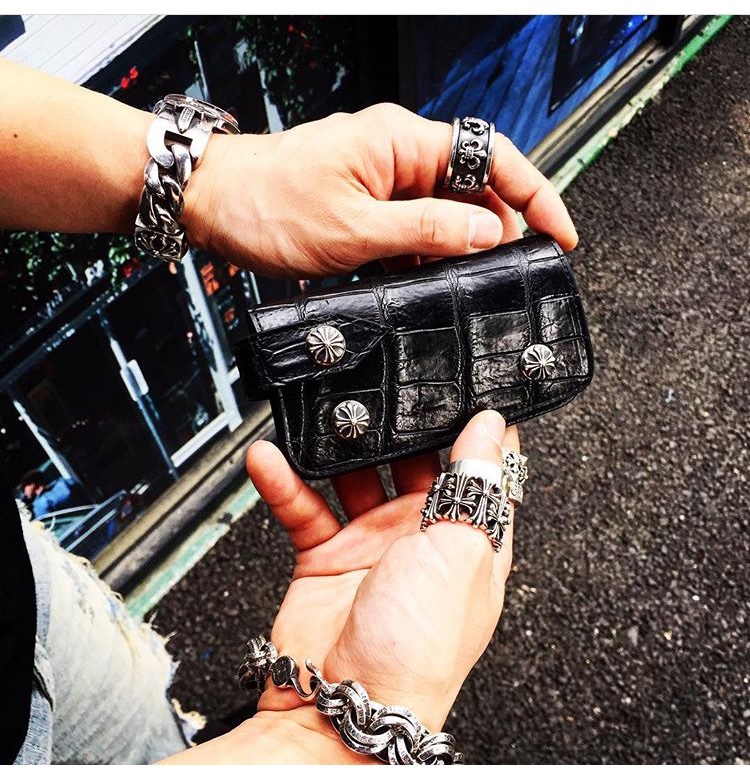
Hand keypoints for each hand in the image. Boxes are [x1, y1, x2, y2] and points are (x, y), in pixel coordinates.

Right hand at [163, 411, 517, 763]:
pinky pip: (304, 506)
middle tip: (383, 387)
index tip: (461, 384)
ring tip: (324, 414)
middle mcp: (423, 538)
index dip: (475, 428)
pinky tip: (270, 459)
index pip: (481, 471)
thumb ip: (474, 484)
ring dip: (338, 449)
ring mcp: (373, 544)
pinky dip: (284, 481)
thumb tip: (492, 429)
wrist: (344, 709)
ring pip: (357, 476)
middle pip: (415, 463)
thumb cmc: (417, 648)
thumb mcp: (460, 552)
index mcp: (470, 538)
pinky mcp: (326, 555)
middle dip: (399, 430)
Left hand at [183, 103, 575, 276]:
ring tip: (459, 286)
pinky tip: (421, 280)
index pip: (492, 158)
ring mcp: (382, 178)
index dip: (535, 194)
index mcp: (403, 142)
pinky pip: (412, 227)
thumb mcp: (355, 229)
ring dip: (456, 249)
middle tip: (508, 275)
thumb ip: (427, 231)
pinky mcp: (366, 202)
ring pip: (443, 213)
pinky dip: (424, 255)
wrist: (211, 204)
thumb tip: (487, 232)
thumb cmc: (266, 205)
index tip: (559, 234)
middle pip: (472, 187)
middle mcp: (398, 153)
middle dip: (496, 231)